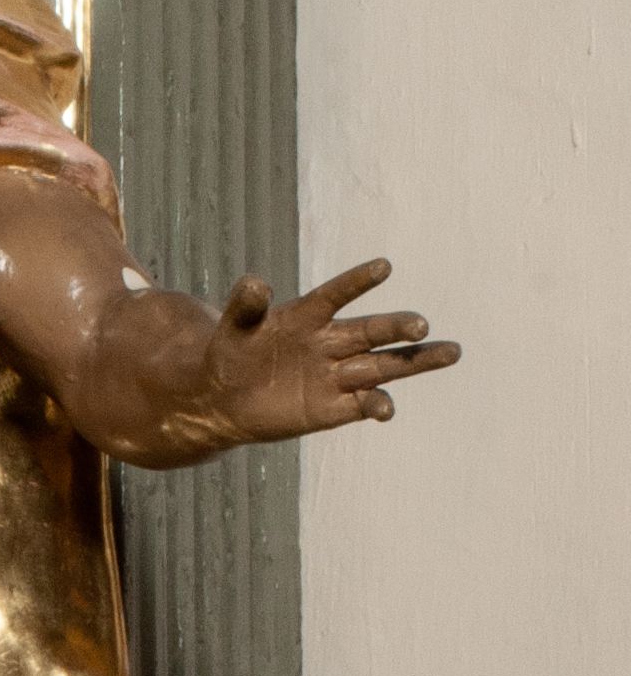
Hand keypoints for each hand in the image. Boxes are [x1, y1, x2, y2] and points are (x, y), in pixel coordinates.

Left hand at [197, 257, 459, 444]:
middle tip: (420, 324)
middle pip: (374, 331)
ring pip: (385, 365)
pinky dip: (377, 405)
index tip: (384, 266)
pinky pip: (364, 404)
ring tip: (451, 352)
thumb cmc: (229, 356)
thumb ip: (245, 306)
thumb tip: (254, 282)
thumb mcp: (231, 329)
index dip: (358, 281)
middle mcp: (331, 343)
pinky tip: (385, 409)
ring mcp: (337, 375)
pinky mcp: (336, 407)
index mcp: (308, 316)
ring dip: (417, 361)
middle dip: (398, 327)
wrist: (224, 400)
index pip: (337, 295)